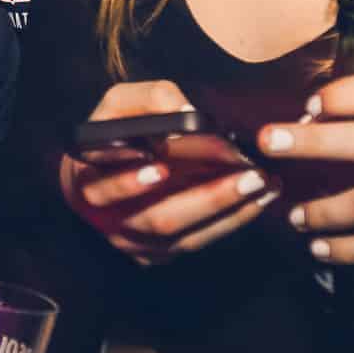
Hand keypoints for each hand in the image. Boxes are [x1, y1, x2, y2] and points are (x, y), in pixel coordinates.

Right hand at [58, 80, 274, 265]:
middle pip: (157, 219)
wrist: (97, 172)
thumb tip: (186, 109)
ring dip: (228, 212)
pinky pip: (194, 242)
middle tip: (250, 176)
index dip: (130, 181)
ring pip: (182, 237)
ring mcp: (132, 240)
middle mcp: (109, 218)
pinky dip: (230, 222)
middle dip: (207, 199)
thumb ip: (148, 99)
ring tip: (264, 186)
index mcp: (89, 177)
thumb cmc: (113, 133)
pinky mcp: (154, 252)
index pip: (105, 185)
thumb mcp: (121, 104)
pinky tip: (257, 201)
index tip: (162, 166)